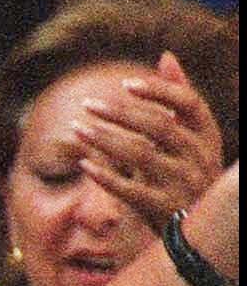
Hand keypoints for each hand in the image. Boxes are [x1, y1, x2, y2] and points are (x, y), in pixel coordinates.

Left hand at [63, 51, 224, 233]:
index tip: (125, 83)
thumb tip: (166, 56)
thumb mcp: (193, 136)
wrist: (202, 229)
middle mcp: (201, 156)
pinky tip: (84, 164)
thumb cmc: (191, 172)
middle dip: (121, 114)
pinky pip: (131, 190)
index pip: (189, 103)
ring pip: (142, 155)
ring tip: (77, 129)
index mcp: (208, 135)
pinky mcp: (166, 208)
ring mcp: (185, 183)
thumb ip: (179, 99)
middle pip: (159, 126)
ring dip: (105, 140)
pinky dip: (106, 176)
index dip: (158, 91)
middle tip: (87, 105)